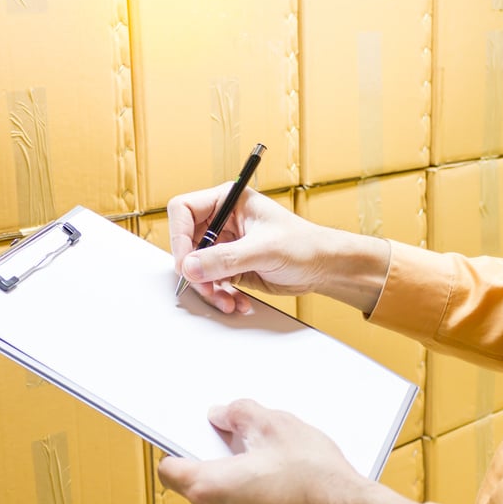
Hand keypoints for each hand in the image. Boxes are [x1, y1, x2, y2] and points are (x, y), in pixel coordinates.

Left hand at [157, 400, 419, 503]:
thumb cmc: (317, 478)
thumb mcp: (279, 426)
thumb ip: (240, 415)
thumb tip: (222, 416)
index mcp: (207, 488)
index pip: (169, 471)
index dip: (182, 457)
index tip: (199, 451)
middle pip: (201, 496)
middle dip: (222, 481)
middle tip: (256, 466)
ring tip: (279, 493)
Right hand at [167, 185, 391, 314]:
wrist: (324, 268)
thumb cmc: (304, 245)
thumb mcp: (264, 249)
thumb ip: (225, 258)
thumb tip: (190, 266)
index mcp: (228, 200)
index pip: (184, 210)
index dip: (179, 235)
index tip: (186, 260)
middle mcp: (222, 221)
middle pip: (186, 243)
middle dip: (196, 271)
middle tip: (208, 287)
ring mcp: (225, 245)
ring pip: (197, 268)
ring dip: (209, 289)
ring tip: (227, 301)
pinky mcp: (230, 267)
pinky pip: (211, 282)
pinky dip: (220, 296)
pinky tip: (237, 302)